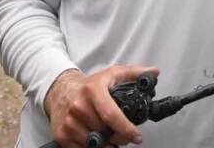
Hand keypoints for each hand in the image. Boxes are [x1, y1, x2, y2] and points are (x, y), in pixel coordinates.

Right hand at [44, 65, 158, 146]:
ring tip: (108, 134)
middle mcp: (79, 106)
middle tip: (122, 134)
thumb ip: (134, 73)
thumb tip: (154, 72)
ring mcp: (69, 122)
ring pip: (95, 144)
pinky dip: (93, 147)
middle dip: (119, 136)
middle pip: (106, 132)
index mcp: (93, 90)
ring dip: (106, 143)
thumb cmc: (89, 85)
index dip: (127, 129)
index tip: (137, 136)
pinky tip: (95, 137)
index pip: (112, 115)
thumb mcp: (112, 74)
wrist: (60, 91)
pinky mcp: (62, 135)